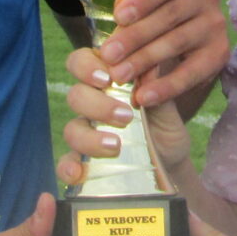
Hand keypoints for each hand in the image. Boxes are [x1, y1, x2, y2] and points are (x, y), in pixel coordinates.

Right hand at [57, 74, 192, 188]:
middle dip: (97, 105)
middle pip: (76, 96)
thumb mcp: (166, 108)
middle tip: (125, 116)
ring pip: (72, 130)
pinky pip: (65, 164)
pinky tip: (77, 172)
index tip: (108, 78)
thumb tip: (151, 65)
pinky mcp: (83, 163)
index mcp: (106, 83)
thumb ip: (157, 88)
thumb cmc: (165, 127)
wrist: (171, 164)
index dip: (87, 66)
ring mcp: (85, 135)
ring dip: (90, 137)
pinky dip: (67, 167)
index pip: (82, 63)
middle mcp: (91, 106)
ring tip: (116, 145)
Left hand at [64, 0, 226, 108]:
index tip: (118, 14)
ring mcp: (215, 24)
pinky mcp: (217, 53)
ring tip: (118, 76)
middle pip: (170, 15)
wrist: (176, 25)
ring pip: (177, 43)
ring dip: (146, 62)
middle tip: (107, 55)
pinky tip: (143, 97)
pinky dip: (168, 87)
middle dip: (136, 37)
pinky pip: (193, 72)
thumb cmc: (145, 2)